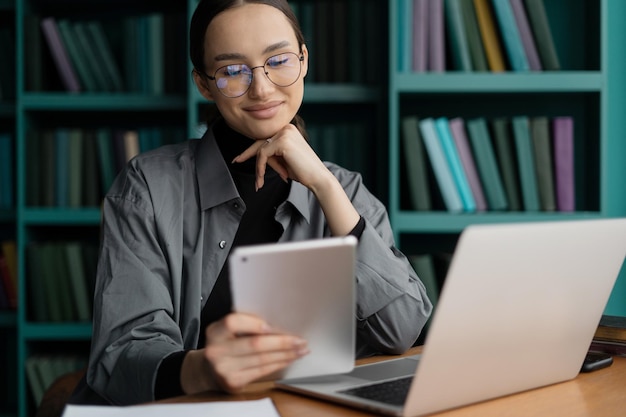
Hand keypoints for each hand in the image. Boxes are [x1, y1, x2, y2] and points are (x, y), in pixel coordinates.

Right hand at [183, 312, 308, 393]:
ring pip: (262, 359)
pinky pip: (262, 371)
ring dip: (286, 354)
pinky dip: (279, 363)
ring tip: (301, 349)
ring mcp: (224, 369)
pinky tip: (289, 359)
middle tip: (300, 339)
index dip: (255, 323)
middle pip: (255, 344)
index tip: (274, 325)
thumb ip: (245, 324)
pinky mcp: (233, 382)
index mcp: (215, 332)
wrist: (208, 370)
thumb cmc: (225, 345)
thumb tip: (280, 321)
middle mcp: (216, 351)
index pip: (234, 322)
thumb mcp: (227, 331)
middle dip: (282, 342)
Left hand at [232, 124, 330, 191]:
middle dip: (248, 154)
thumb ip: (272, 154)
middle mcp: (287, 128)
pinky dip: (260, 168)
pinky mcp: (283, 141)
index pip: (265, 139)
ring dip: (259, 168)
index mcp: (288, 130)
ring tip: (260, 182)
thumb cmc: (303, 172)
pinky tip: (262, 178)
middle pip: (260, 142)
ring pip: (261, 150)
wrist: (318, 178)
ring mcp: (285, 133)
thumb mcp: (284, 161)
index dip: (252, 149)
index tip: (239, 157)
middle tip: (236, 161)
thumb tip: (257, 155)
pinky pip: (263, 155)